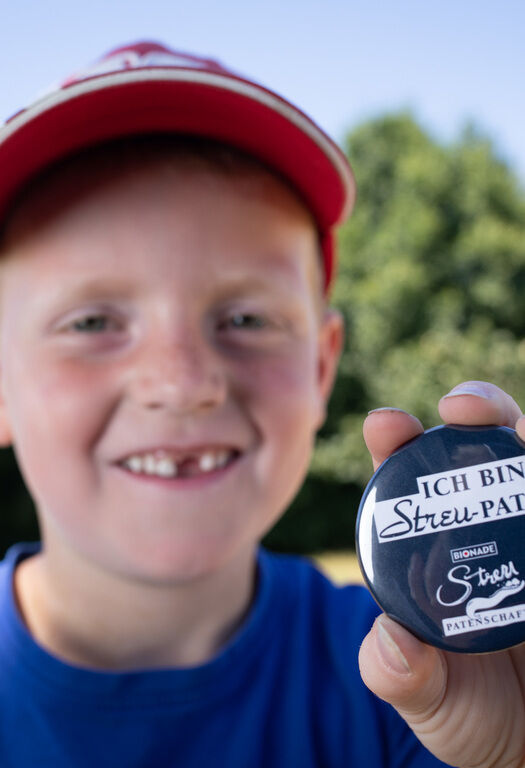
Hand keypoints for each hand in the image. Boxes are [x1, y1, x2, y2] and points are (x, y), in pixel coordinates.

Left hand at [358, 382, 524, 767]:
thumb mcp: (431, 700)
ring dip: (522, 433)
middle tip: (462, 404)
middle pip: (481, 453)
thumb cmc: (473, 709)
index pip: (409, 485)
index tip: (385, 423)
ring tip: (513, 424)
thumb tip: (388, 642)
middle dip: (474, 413)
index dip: (394, 445)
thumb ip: (401, 674)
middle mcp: (486, 531)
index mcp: (433, 550)